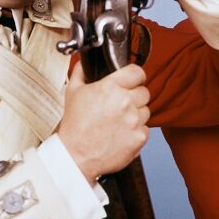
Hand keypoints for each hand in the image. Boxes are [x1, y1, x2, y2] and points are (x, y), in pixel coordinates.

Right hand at [58, 64, 150, 183]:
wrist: (75, 156)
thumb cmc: (74, 126)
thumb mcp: (72, 92)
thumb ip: (81, 72)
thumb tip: (85, 62)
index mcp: (111, 87)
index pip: (137, 72)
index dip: (134, 77)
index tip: (131, 81)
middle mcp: (126, 102)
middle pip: (144, 91)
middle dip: (134, 97)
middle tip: (120, 106)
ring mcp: (134, 120)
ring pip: (146, 110)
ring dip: (136, 114)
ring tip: (118, 122)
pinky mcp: (140, 137)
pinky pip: (145, 128)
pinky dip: (136, 131)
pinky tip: (121, 134)